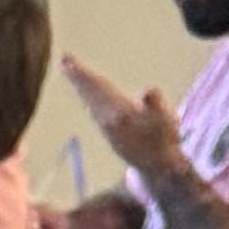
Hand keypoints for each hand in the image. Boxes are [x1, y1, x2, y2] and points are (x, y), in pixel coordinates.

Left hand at [62, 54, 183, 182]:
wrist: (157, 168)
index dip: (85, 76)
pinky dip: (88, 96)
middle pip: (91, 93)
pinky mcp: (110, 132)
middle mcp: (108, 121)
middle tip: (64, 59)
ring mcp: (107, 128)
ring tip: (70, 69)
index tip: (70, 63)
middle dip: (78, 77)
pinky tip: (84, 92)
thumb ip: (155, 104)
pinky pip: (95, 108)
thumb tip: (147, 90)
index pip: (99, 89)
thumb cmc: (163, 142)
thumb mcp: (165, 121)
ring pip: (91, 101)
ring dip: (81, 85)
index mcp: (119, 114)